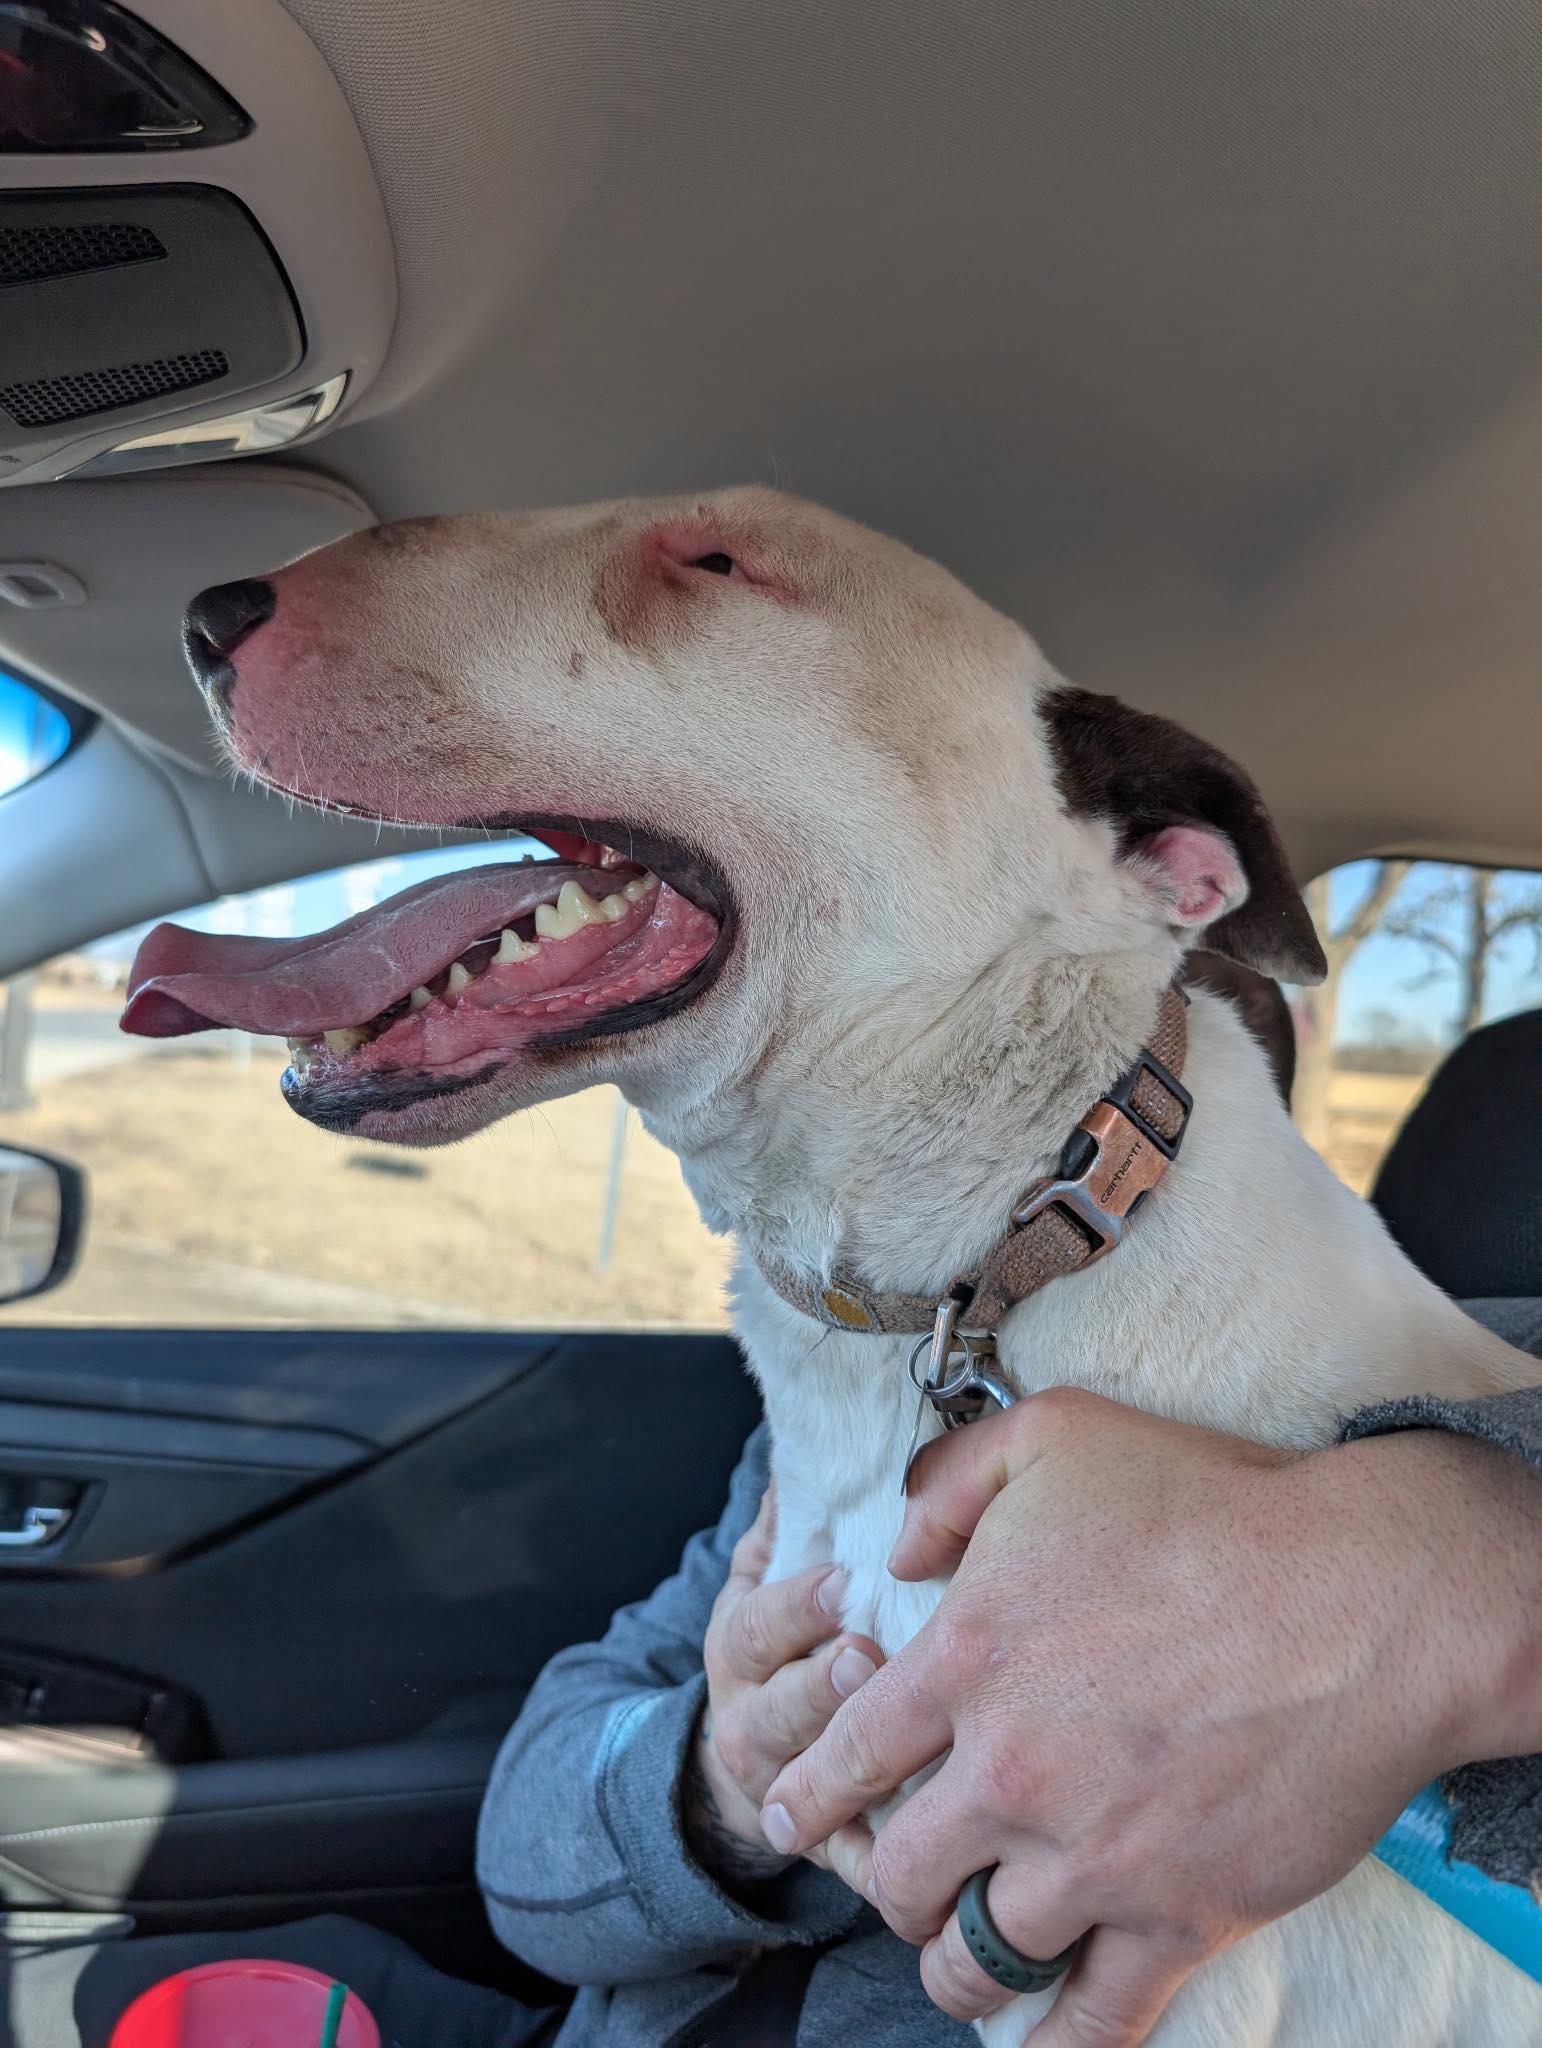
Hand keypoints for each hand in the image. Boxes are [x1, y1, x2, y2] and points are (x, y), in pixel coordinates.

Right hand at [683, 1479, 883, 1894]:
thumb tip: (806, 1446)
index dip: (794, 1605)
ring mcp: (780, 1791)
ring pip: (810, 1787)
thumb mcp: (761, 1580)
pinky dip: (880, 1864)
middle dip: (823, 1684)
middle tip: (867, 1658)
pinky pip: (850, 1863)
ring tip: (898, 1745)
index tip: (838, 1582)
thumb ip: (784, 1523)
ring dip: (853, 1768)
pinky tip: (915, 1854)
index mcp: (737, 1649)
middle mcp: (748, 1721)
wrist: (743, 1759)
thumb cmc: (778, 1645)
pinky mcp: (821, 1848)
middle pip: (782, 1708)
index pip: (755, 1625)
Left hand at [760, 1388, 1541, 2043]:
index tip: (788, 1817)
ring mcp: (1093, 1856)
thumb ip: (947, 1483)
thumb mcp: (1055, 1435)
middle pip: (900, 1874)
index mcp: (965, 1657)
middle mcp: (1009, 1770)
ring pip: (977, 1959)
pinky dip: (1054, 2046)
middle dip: (888, 1882)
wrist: (1362, 1596)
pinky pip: (1093, 2021)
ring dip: (957, 1966)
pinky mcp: (1179, 1916)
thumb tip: (894, 1552)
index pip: (845, 1753)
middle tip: (902, 1879)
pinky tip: (1035, 2043)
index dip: (806, 1792)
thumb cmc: (1211, 1504)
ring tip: (961, 1956)